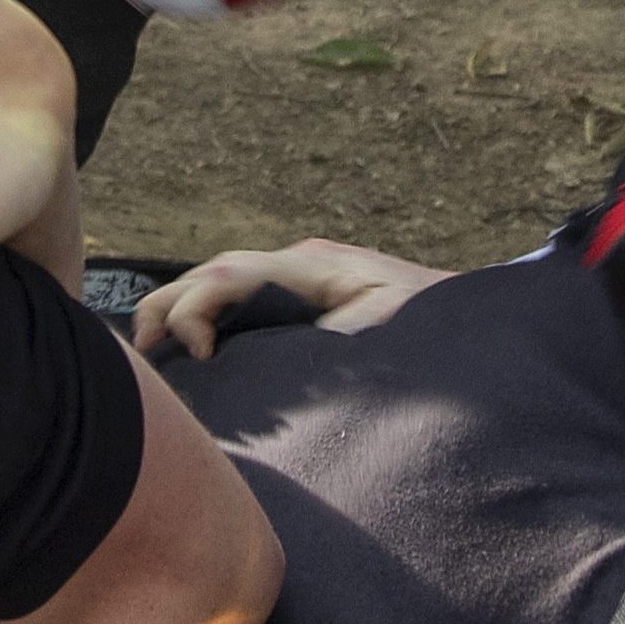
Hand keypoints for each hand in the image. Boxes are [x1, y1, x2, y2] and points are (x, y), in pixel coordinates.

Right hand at [139, 239, 440, 351]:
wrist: (484, 327)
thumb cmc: (440, 330)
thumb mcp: (384, 336)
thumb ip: (324, 341)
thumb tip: (255, 358)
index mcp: (313, 266)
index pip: (229, 274)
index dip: (194, 310)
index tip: (195, 359)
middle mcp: (300, 264)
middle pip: (213, 271)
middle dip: (168, 307)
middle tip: (141, 357)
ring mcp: (302, 279)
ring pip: (222, 282)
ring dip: (180, 311)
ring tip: (150, 355)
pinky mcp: (308, 300)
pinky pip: (244, 302)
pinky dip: (207, 321)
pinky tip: (189, 354)